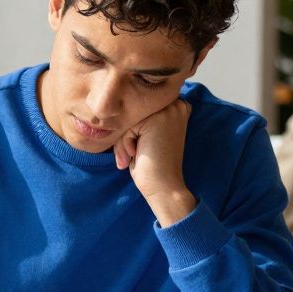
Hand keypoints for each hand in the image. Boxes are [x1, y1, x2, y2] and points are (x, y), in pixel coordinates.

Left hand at [114, 99, 197, 224]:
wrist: (164, 187)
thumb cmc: (153, 165)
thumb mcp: (147, 136)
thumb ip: (142, 118)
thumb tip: (116, 106)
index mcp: (177, 107)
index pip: (139, 110)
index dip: (134, 131)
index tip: (138, 149)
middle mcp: (176, 104)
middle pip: (134, 112)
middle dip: (127, 135)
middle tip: (133, 155)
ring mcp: (168, 110)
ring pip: (129, 118)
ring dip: (124, 141)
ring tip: (134, 156)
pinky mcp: (157, 119)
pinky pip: (127, 126)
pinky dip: (125, 143)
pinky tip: (138, 154)